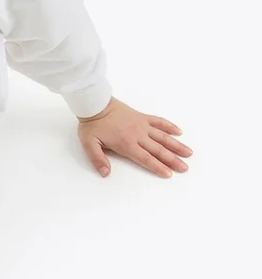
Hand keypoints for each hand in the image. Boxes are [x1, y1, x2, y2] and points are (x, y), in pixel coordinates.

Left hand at [77, 96, 192, 177]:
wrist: (96, 104)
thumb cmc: (92, 125)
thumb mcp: (89, 144)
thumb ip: (98, 159)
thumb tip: (105, 173)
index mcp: (126, 144)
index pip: (146, 159)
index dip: (158, 167)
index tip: (169, 174)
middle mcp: (138, 135)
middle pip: (159, 150)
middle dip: (173, 160)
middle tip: (185, 168)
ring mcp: (142, 125)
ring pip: (163, 137)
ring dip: (176, 145)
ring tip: (189, 153)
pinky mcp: (142, 117)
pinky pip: (159, 121)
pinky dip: (170, 126)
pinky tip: (179, 132)